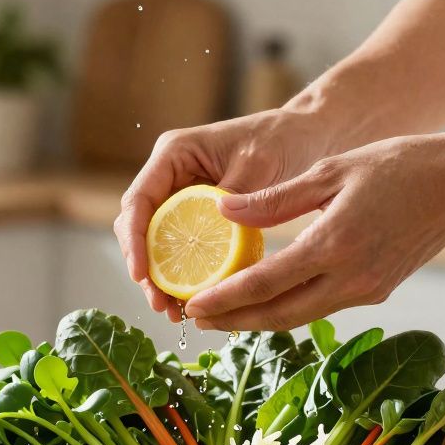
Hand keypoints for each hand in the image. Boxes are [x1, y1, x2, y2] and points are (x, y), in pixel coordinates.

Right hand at [114, 108, 338, 321]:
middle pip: (140, 225)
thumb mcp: (260, 165)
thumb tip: (216, 227)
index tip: (141, 274)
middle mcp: (171, 173)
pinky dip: (184, 272)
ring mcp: (183, 194)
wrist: (309, 135)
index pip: (140, 199)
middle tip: (160, 303)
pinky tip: (192, 299)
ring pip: (157, 240)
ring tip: (173, 310)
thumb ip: (235, 196)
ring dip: (160, 276)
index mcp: (175, 153)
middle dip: (145, 267)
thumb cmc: (285, 140)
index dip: (135, 240)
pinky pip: (183, 245)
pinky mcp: (200, 213)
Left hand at [184, 134, 444, 330]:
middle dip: (233, 321)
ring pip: (299, 316)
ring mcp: (367, 290)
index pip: (265, 284)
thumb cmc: (400, 165)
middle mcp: (350, 278)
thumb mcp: (331, 170)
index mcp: (333, 245)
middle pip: (278, 314)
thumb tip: (221, 209)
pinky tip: (267, 299)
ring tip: (223, 313)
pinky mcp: (377, 291)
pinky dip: (289, 307)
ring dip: (259, 318)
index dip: (224, 299)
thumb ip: (274, 198)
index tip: (192, 305)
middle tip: (195, 318)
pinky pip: (322, 306)